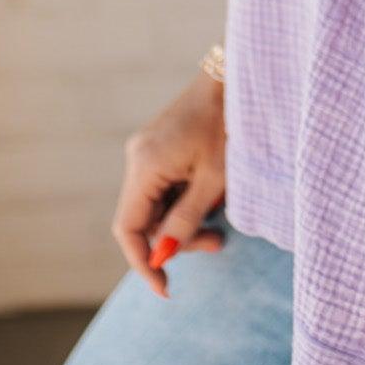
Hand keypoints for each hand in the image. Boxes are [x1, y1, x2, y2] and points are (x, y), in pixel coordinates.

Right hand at [112, 68, 227, 296]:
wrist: (235, 77)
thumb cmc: (229, 125)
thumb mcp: (213, 179)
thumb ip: (186, 220)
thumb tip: (162, 255)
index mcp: (144, 166)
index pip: (128, 229)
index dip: (143, 262)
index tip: (165, 287)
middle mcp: (137, 158)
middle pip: (146, 219)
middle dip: (178, 238)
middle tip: (219, 243)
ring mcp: (148, 151)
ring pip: (158, 205)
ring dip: (187, 220)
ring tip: (223, 225)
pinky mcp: (161, 148)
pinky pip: (167, 187)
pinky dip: (187, 200)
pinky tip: (214, 197)